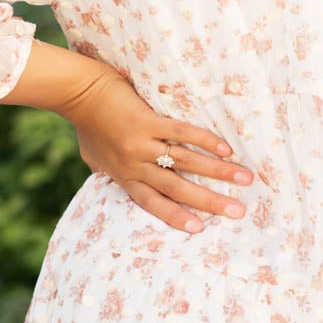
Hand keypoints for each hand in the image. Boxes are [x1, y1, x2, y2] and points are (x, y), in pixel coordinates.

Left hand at [66, 62, 254, 234]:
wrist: (77, 93)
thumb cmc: (86, 123)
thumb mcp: (93, 156)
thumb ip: (105, 170)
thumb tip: (106, 179)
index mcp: (125, 176)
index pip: (154, 203)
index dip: (177, 216)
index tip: (201, 229)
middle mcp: (135, 165)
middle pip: (177, 188)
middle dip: (210, 202)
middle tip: (238, 212)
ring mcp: (141, 144)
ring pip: (185, 162)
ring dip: (218, 172)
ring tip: (245, 179)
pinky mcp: (146, 121)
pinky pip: (180, 133)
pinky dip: (204, 141)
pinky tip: (225, 149)